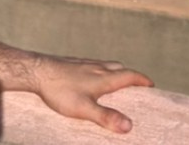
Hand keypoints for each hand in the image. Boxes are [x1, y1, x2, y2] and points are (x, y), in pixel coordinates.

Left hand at [33, 55, 153, 133]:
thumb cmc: (60, 90)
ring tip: (116, 82)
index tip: (151, 85)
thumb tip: (129, 126)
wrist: (37, 71)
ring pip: (106, 65)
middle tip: (136, 85)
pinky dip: (100, 70)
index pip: (129, 75)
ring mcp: (84, 63)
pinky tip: (90, 78)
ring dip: (115, 72)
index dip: (142, 80)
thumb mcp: (84, 108)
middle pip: (119, 68)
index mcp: (104, 78)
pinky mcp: (72, 63)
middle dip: (130, 76)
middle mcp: (97, 67)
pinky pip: (92, 65)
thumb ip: (106, 117)